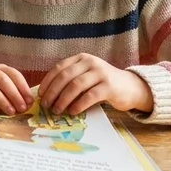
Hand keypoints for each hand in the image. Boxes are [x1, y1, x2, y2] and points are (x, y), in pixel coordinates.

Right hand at [0, 64, 32, 114]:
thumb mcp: (6, 91)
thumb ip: (17, 95)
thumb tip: (29, 104)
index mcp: (2, 69)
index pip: (15, 74)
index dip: (23, 87)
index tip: (30, 101)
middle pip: (2, 80)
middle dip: (14, 94)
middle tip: (22, 108)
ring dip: (2, 100)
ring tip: (11, 112)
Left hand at [39, 54, 153, 115]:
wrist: (130, 87)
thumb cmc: (103, 84)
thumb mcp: (86, 76)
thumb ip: (70, 81)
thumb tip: (48, 95)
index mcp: (82, 58)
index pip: (59, 68)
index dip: (48, 81)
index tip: (40, 94)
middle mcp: (90, 62)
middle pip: (65, 76)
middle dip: (53, 92)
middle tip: (46, 105)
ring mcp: (101, 73)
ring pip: (76, 86)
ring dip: (63, 100)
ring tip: (57, 110)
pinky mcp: (109, 86)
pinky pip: (89, 96)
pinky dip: (78, 105)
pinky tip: (72, 112)